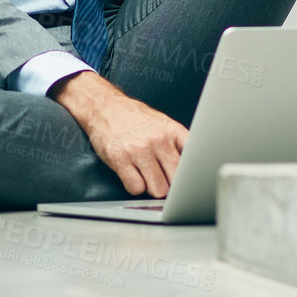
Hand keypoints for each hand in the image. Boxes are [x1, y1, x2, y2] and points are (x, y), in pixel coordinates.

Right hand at [50, 71, 188, 196]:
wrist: (104, 107)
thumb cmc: (134, 117)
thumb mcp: (161, 123)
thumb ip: (177, 143)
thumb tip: (192, 166)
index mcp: (171, 130)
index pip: (192, 160)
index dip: (190, 174)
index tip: (187, 180)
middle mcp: (157, 140)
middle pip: (176, 180)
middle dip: (170, 185)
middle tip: (163, 180)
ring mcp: (139, 151)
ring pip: (157, 189)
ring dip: (152, 188)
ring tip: (146, 176)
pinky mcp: (120, 160)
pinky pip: (136, 188)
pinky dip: (135, 187)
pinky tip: (133, 175)